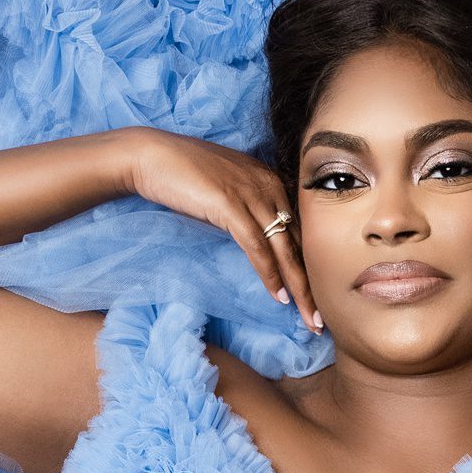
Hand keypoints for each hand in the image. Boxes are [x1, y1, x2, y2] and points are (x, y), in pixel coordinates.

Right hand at [119, 126, 320, 332]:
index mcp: (270, 181)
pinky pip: (256, 246)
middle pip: (299, 242)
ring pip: (284, 248)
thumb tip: (256, 243)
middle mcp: (269, 186)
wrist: (150, 155)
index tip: (317, 296)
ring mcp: (251, 194)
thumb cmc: (183, 175)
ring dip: (298, 287)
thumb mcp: (226, 192)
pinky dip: (269, 273)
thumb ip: (245, 211)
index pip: (299, 230)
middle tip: (321, 317)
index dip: (309, 265)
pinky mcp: (230, 204)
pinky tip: (278, 296)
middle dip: (312, 284)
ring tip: (308, 317)